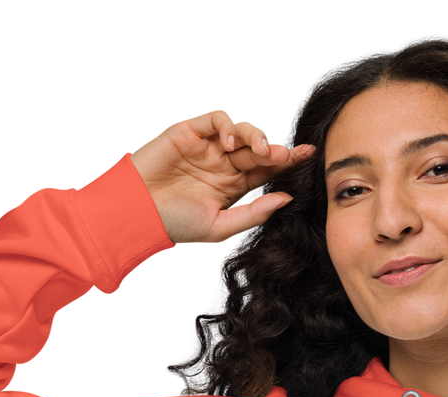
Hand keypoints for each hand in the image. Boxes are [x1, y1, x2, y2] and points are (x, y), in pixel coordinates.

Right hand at [130, 108, 315, 247]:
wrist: (139, 213)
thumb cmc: (176, 225)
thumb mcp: (222, 227)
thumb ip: (254, 213)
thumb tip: (286, 197)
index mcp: (233, 186)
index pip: (266, 169)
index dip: (287, 161)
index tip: (308, 157)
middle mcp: (223, 163)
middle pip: (258, 148)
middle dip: (275, 149)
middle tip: (284, 155)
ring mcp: (208, 145)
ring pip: (242, 129)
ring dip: (256, 135)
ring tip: (261, 150)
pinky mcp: (190, 130)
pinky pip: (216, 117)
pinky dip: (228, 125)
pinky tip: (230, 142)